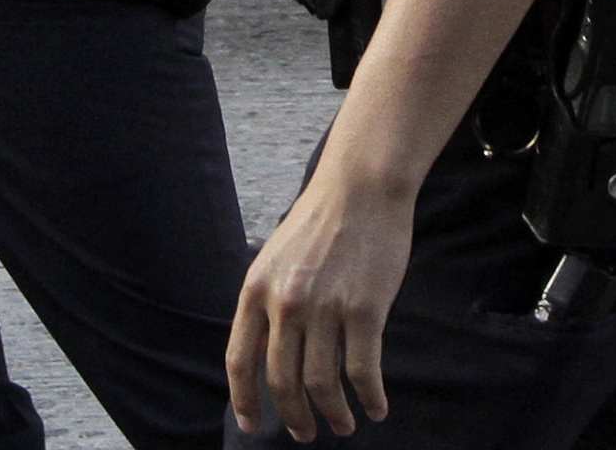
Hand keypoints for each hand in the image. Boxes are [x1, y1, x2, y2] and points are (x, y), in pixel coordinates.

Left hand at [228, 169, 405, 440]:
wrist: (359, 190)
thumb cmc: (319, 224)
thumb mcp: (275, 260)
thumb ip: (269, 302)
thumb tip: (268, 351)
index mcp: (255, 291)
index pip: (240, 360)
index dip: (244, 400)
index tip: (253, 426)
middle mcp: (284, 303)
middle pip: (281, 381)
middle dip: (293, 416)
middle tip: (306, 433)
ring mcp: (323, 308)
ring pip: (321, 384)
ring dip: (333, 414)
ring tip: (343, 425)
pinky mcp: (364, 310)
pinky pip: (363, 371)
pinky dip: (369, 398)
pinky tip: (376, 408)